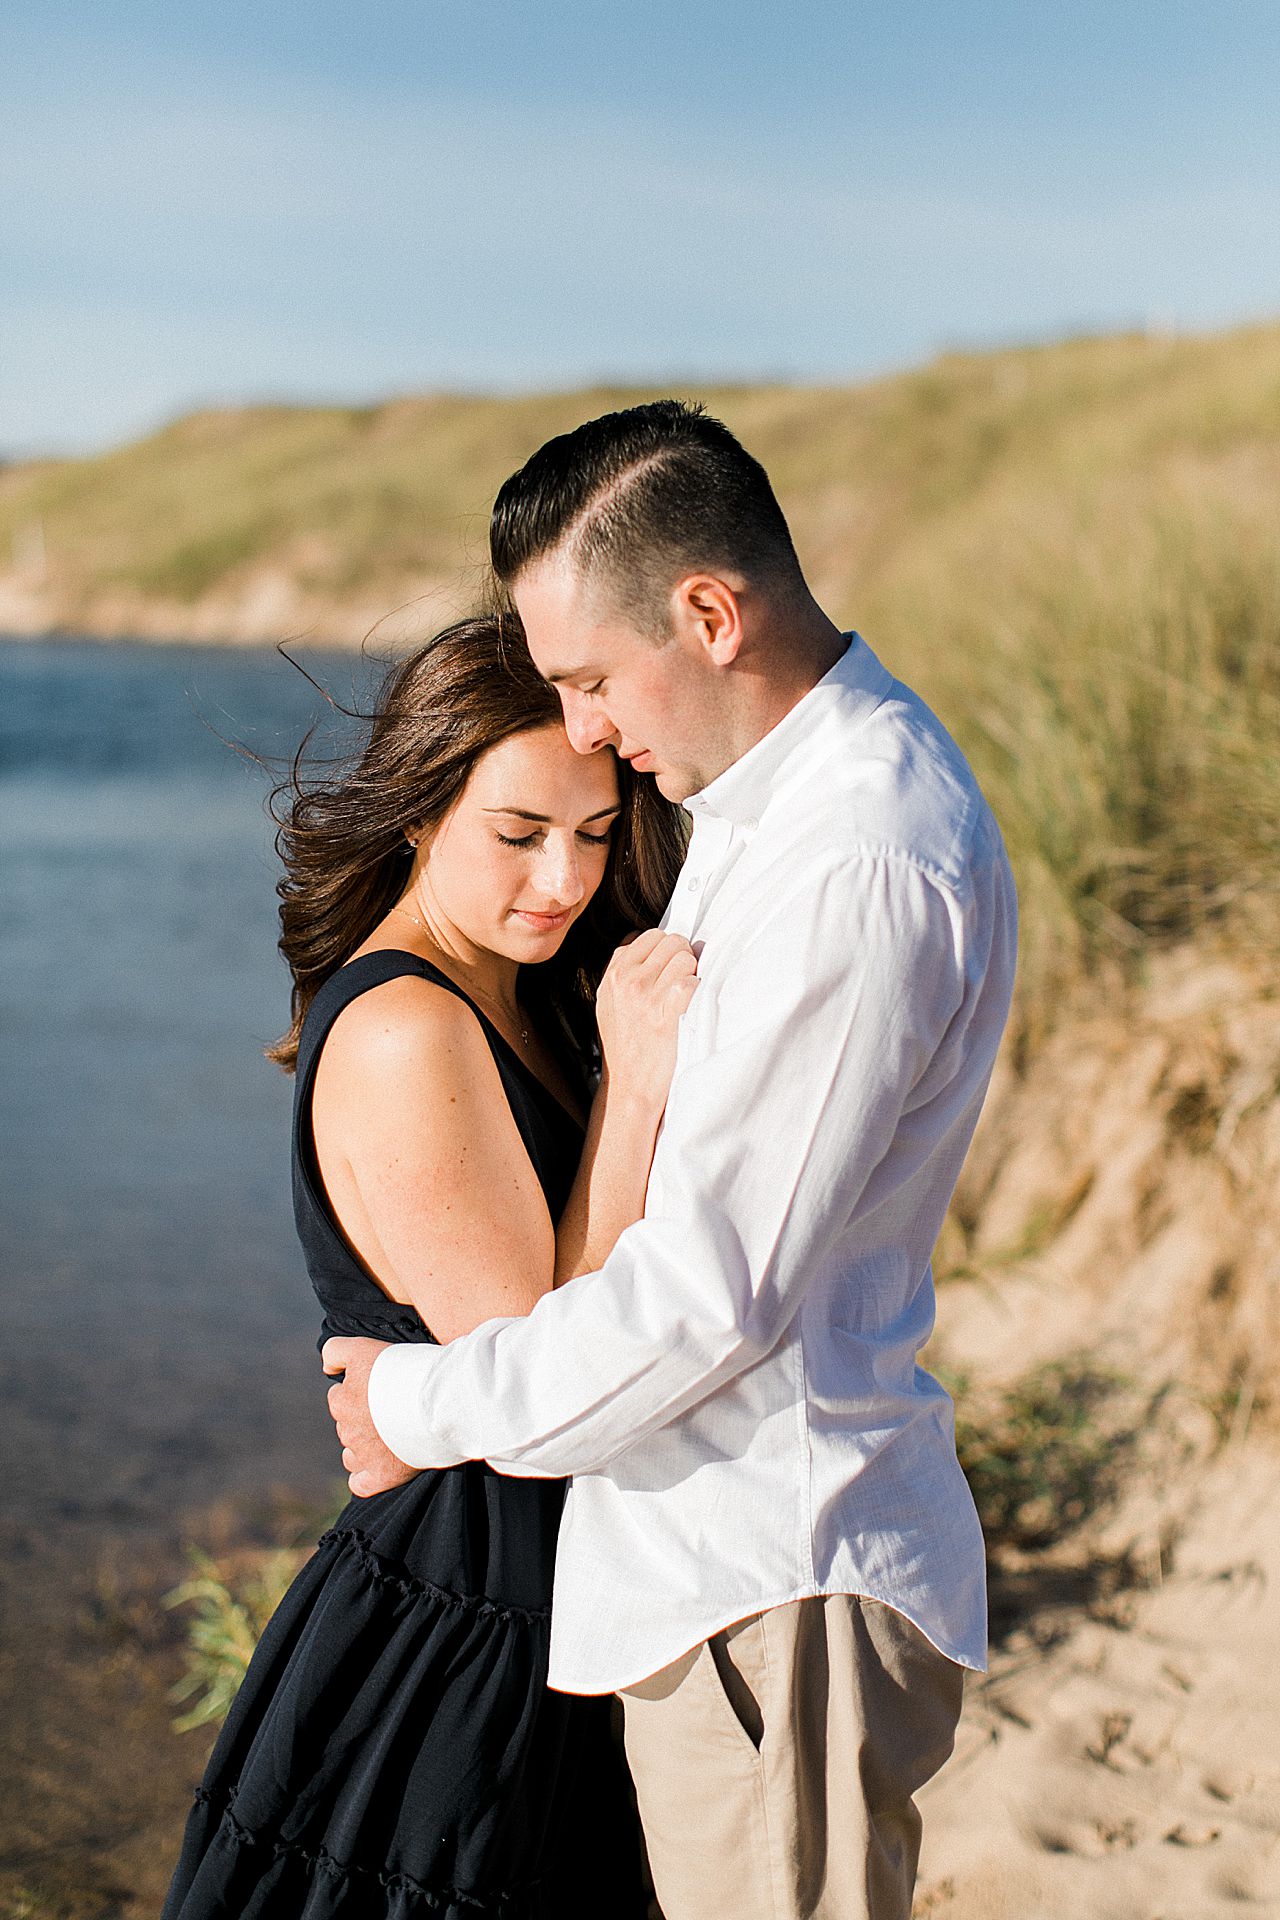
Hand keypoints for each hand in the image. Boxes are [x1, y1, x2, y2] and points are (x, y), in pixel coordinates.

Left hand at [322, 1337, 418, 1496]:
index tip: (379, 1390)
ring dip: (364, 1447)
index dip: (359, 1392)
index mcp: (342, 1401)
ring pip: (351, 1454)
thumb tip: (326, 1368)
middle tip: (391, 1410)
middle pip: (347, 1426)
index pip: (338, 1397)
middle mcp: (347, 1429)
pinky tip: (379, 1466)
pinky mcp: (381, 1475)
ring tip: (391, 1436)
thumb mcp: (364, 1347)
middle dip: (363, 1419)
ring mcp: (363, 1454)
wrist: (438, 1398)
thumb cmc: (406, 1369)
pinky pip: (360, 1483)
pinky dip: (366, 1477)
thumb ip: (335, 1352)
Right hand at [595, 929, 697, 1114]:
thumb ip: (623, 970)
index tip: (670, 964)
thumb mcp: (609, 1001)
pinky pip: (691, 982)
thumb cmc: (623, 1046)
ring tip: (685, 994)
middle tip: (682, 978)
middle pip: (672, 942)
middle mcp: (629, 981)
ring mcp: (648, 997)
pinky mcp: (667, 1015)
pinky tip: (690, 1004)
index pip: (652, 935)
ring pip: (685, 958)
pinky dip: (697, 990)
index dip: (667, 948)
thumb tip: (644, 942)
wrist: (629, 1084)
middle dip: (683, 956)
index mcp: (615, 973)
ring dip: (692, 973)